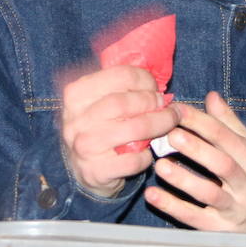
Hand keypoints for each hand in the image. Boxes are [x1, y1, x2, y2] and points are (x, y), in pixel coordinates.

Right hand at [61, 65, 179, 197]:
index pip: (119, 75)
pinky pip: (132, 160)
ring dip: (159, 125)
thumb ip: (121, 87)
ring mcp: (84, 146)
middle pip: (124, 102)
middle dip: (153, 102)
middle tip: (167, 106)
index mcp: (77, 94)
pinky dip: (146, 156)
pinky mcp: (95, 171)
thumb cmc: (99, 127)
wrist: (82, 170)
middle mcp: (76, 119)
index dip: (144, 79)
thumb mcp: (100, 102)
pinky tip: (147, 153)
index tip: (156, 87)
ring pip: (133, 130)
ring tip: (169, 123)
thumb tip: (157, 78)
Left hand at [143, 91, 245, 233]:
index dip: (201, 122)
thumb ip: (229, 124)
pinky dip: (173, 207)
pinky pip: (195, 218)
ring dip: (184, 180)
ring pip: (209, 193)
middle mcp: (245, 183)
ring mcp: (233, 208)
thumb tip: (211, 96)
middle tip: (170, 134)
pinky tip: (153, 195)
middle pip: (222, 164)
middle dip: (197, 148)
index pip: (226, 137)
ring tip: (160, 166)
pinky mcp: (219, 228)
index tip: (177, 110)